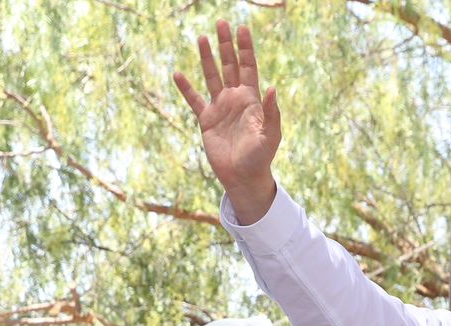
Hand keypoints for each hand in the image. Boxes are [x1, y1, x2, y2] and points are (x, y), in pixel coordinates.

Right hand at [173, 20, 280, 218]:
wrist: (244, 177)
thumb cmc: (261, 157)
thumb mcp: (271, 136)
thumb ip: (271, 113)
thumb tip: (272, 89)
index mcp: (252, 100)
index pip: (249, 67)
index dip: (246, 48)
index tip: (242, 29)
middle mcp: (235, 99)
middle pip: (230, 65)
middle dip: (226, 45)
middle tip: (222, 24)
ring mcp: (220, 108)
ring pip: (212, 76)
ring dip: (207, 58)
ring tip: (202, 38)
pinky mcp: (206, 120)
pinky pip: (194, 100)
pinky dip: (186, 88)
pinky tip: (178, 74)